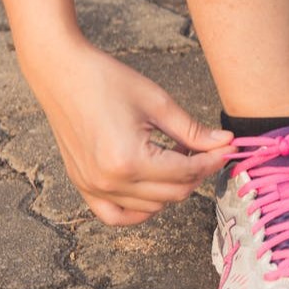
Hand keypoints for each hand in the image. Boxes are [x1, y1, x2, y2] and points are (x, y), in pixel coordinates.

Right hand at [22, 37, 233, 225]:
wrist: (61, 73)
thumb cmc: (106, 80)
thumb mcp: (158, 103)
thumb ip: (193, 131)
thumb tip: (225, 143)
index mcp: (129, 160)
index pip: (186, 173)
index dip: (212, 161)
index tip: (227, 149)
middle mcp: (109, 181)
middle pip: (173, 194)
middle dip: (197, 173)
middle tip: (205, 149)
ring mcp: (93, 187)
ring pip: (152, 206)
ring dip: (172, 187)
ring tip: (174, 156)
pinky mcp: (83, 186)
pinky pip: (116, 215)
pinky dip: (140, 209)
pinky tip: (153, 187)